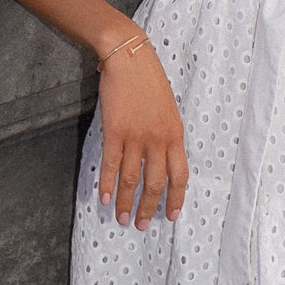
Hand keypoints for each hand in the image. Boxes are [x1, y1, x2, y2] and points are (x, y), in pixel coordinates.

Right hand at [96, 39, 189, 228]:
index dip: (176, 198)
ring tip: (122, 219)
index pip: (179, 175)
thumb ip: (167, 135)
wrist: (130, 58)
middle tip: (143, 226)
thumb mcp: (168, 109)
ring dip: (127, 202)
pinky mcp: (114, 131)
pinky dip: (107, 184)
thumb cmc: (150, 80)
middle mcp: (158, 139)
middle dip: (149, 208)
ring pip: (132, 179)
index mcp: (175, 134)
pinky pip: (111, 164)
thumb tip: (162, 160)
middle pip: (155, 183)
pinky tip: (105, 198)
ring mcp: (136, 136)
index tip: (172, 216)